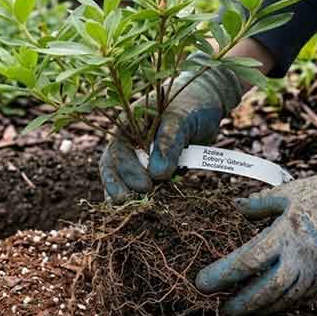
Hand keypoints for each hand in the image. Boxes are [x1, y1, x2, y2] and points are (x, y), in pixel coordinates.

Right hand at [99, 61, 243, 202]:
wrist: (204, 104)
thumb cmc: (191, 104)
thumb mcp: (181, 118)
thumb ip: (168, 142)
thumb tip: (157, 174)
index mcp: (127, 124)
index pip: (118, 151)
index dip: (128, 171)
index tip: (147, 186)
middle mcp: (126, 141)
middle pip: (112, 168)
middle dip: (118, 187)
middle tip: (131, 204)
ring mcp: (136, 155)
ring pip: (120, 178)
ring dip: (125, 194)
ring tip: (133, 211)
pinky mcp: (149, 168)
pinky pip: (138, 184)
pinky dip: (140, 196)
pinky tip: (144, 209)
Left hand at [195, 146, 316, 315]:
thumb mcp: (288, 192)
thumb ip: (258, 204)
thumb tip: (235, 208)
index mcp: (283, 236)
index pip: (245, 262)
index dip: (221, 276)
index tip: (201, 283)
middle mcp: (297, 260)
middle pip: (261, 292)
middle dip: (238, 304)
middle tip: (219, 310)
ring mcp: (313, 273)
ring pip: (281, 301)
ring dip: (257, 310)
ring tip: (239, 313)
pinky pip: (298, 299)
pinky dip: (279, 306)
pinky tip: (267, 307)